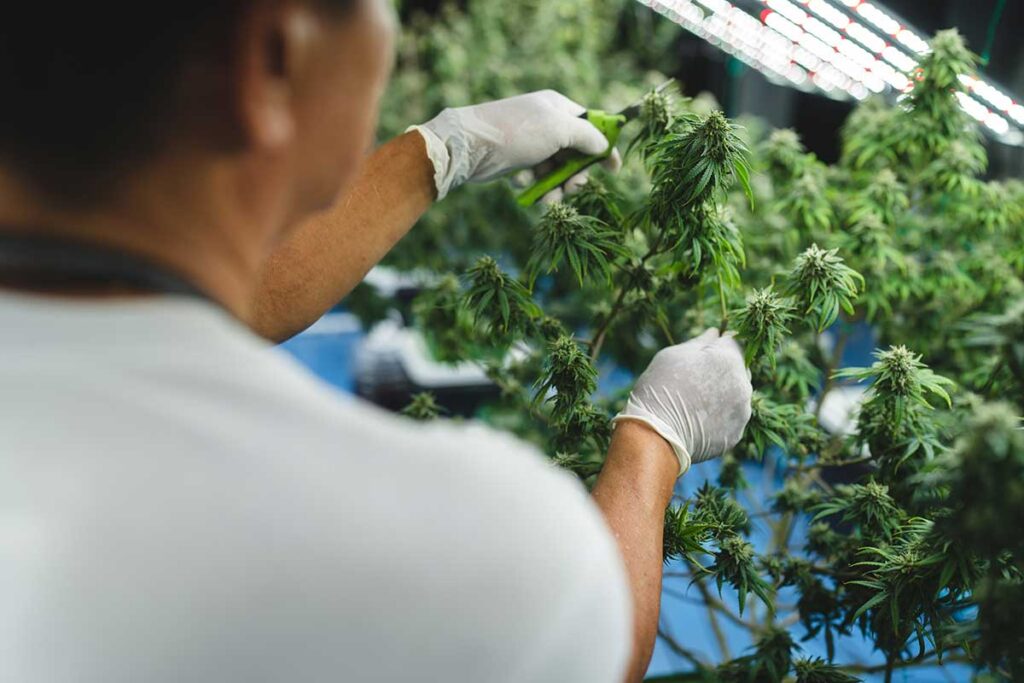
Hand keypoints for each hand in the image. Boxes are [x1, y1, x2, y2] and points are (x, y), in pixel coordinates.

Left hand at [409, 90, 621, 200]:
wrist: (469, 145)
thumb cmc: (517, 132)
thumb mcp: (559, 129)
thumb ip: (587, 136)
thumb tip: (604, 145)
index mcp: (558, 108)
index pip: (592, 126)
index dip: (605, 148)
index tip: (614, 170)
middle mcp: (546, 124)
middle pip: (575, 154)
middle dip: (576, 174)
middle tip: (574, 188)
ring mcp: (530, 143)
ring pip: (555, 171)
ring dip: (554, 186)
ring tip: (549, 197)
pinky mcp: (515, 161)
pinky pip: (534, 177)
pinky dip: (531, 184)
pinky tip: (520, 182)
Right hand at [612, 329, 752, 475]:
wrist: (656, 435)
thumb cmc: (660, 388)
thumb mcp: (673, 355)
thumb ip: (700, 342)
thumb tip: (716, 332)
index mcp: (728, 359)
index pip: (735, 342)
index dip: (720, 344)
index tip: (706, 351)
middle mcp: (743, 384)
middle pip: (740, 368)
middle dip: (725, 368)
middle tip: (697, 378)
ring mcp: (742, 411)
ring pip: (739, 394)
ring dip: (725, 392)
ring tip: (697, 401)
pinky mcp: (736, 433)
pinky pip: (732, 417)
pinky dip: (721, 415)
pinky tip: (700, 418)